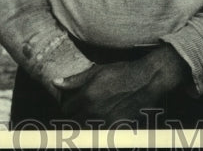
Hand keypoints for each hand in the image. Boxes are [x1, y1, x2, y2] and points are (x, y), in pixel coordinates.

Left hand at [52, 45, 189, 122]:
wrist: (146, 81)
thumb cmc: (122, 73)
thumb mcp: (97, 71)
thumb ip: (74, 80)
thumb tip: (56, 83)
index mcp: (86, 97)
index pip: (65, 108)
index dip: (66, 104)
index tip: (70, 100)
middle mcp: (93, 112)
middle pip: (74, 121)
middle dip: (74, 114)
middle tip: (80, 105)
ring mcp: (105, 122)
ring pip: (86, 128)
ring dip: (85, 121)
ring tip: (92, 110)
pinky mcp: (116, 128)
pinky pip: (101, 131)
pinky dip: (99, 126)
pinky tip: (105, 115)